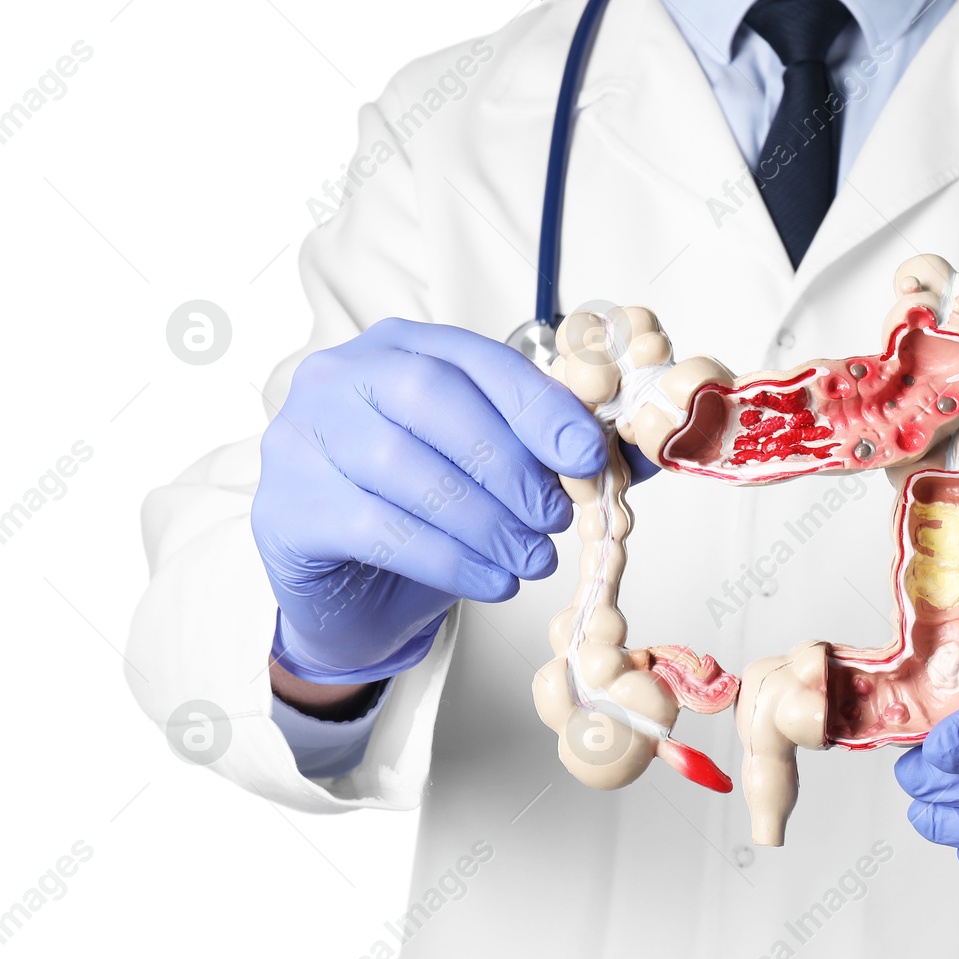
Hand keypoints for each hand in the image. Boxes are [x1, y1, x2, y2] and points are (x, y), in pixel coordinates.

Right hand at [252, 318, 610, 684]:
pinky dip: (448, 558)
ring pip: (404, 467)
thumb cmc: (426, 514)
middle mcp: (342, 377)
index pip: (478, 360)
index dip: (540, 406)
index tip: (589, 456)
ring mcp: (302, 437)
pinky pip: (376, 528)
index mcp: (403, 347)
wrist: (348, 592)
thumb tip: (653, 448)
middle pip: (433, 399)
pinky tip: (491, 581)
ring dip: (484, 519)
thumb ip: (561, 453)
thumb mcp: (494, 472)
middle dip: (509, 462)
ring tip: (531, 558)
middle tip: (555, 518)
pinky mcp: (286, 507)